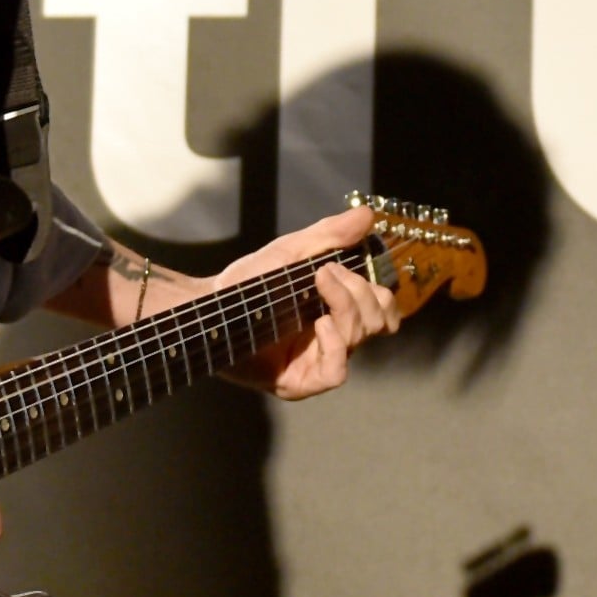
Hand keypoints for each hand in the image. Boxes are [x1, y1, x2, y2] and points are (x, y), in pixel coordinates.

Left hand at [211, 205, 399, 398]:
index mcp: (339, 311)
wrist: (211, 307)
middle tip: (325, 274)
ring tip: (317, 286)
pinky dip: (335, 344)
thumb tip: (367, 215)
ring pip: (359, 338)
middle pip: (377, 320)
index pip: (384, 309)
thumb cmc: (249, 282)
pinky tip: (320, 324)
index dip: (378, 291)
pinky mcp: (301, 382)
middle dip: (359, 292)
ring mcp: (319, 361)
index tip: (342, 267)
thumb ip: (330, 235)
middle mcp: (335, 338)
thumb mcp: (291, 251)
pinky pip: (337, 372)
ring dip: (345, 306)